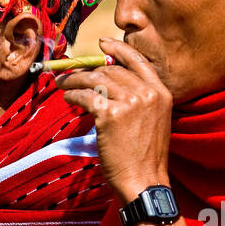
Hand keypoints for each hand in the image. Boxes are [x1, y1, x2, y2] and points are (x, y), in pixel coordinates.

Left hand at [56, 37, 172, 202]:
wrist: (144, 182)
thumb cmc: (146, 158)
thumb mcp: (154, 122)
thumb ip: (140, 101)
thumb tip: (111, 83)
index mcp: (161, 93)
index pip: (138, 60)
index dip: (117, 49)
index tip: (102, 43)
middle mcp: (148, 93)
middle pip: (112, 69)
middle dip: (88, 70)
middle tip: (72, 74)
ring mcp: (130, 103)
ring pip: (96, 80)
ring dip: (75, 80)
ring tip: (63, 85)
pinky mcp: (111, 115)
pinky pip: (86, 96)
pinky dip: (73, 95)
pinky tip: (67, 98)